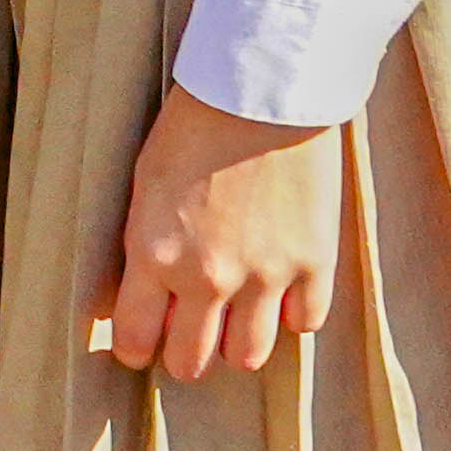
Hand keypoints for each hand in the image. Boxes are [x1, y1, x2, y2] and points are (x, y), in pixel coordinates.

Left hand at [93, 88, 347, 382]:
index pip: (136, 339)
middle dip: (187, 355)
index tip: (142, 345)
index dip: (137, 348)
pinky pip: (306, 322)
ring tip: (238, 319)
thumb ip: (146, 248)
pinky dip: (294, 314)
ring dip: (240, 343)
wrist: (264, 88)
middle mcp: (207, 277)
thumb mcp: (147, 186)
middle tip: (191, 337)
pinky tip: (284, 293)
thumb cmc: (194, 125)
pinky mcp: (314, 260)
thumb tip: (145, 295)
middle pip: (192, 362)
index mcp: (155, 255)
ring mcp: (266, 274)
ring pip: (249, 356)